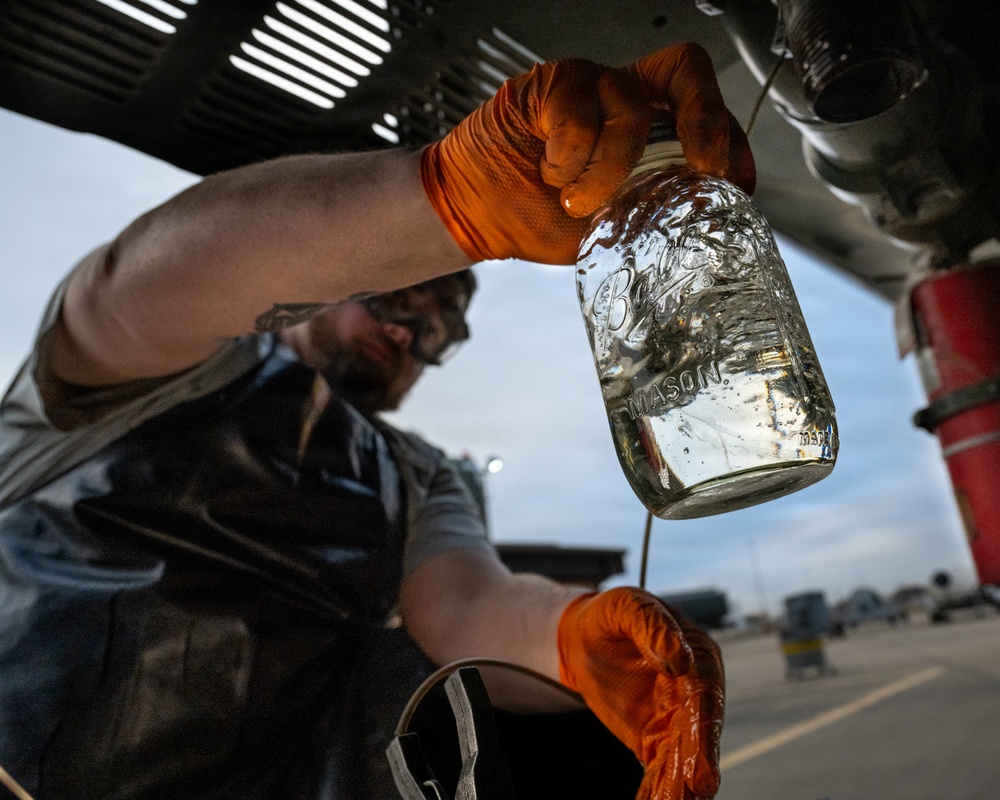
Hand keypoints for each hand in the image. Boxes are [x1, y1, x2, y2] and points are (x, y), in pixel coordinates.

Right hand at [420, 42, 754, 265]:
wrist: (476, 214)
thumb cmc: (539, 217)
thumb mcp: (611, 230)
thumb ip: (651, 215)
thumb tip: (703, 225)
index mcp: (649, 130)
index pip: (707, 114)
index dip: (732, 144)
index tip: (736, 187)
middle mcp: (625, 99)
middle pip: (687, 71)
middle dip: (705, 119)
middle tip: (701, 167)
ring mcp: (590, 87)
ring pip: (630, 111)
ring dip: (607, 170)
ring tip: (576, 200)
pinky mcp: (551, 84)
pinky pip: (577, 115)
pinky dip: (567, 159)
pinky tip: (550, 173)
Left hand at [557, 587, 724, 799]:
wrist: (585, 636)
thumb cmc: (611, 614)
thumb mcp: (626, 605)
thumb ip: (650, 625)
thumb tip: (677, 657)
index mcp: (697, 654)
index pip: (704, 693)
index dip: (704, 729)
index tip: (704, 766)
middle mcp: (694, 691)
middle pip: (699, 733)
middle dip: (696, 766)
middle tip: (694, 794)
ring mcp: (676, 718)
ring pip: (682, 757)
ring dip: (677, 785)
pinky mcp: (654, 737)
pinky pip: (659, 767)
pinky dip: (657, 789)